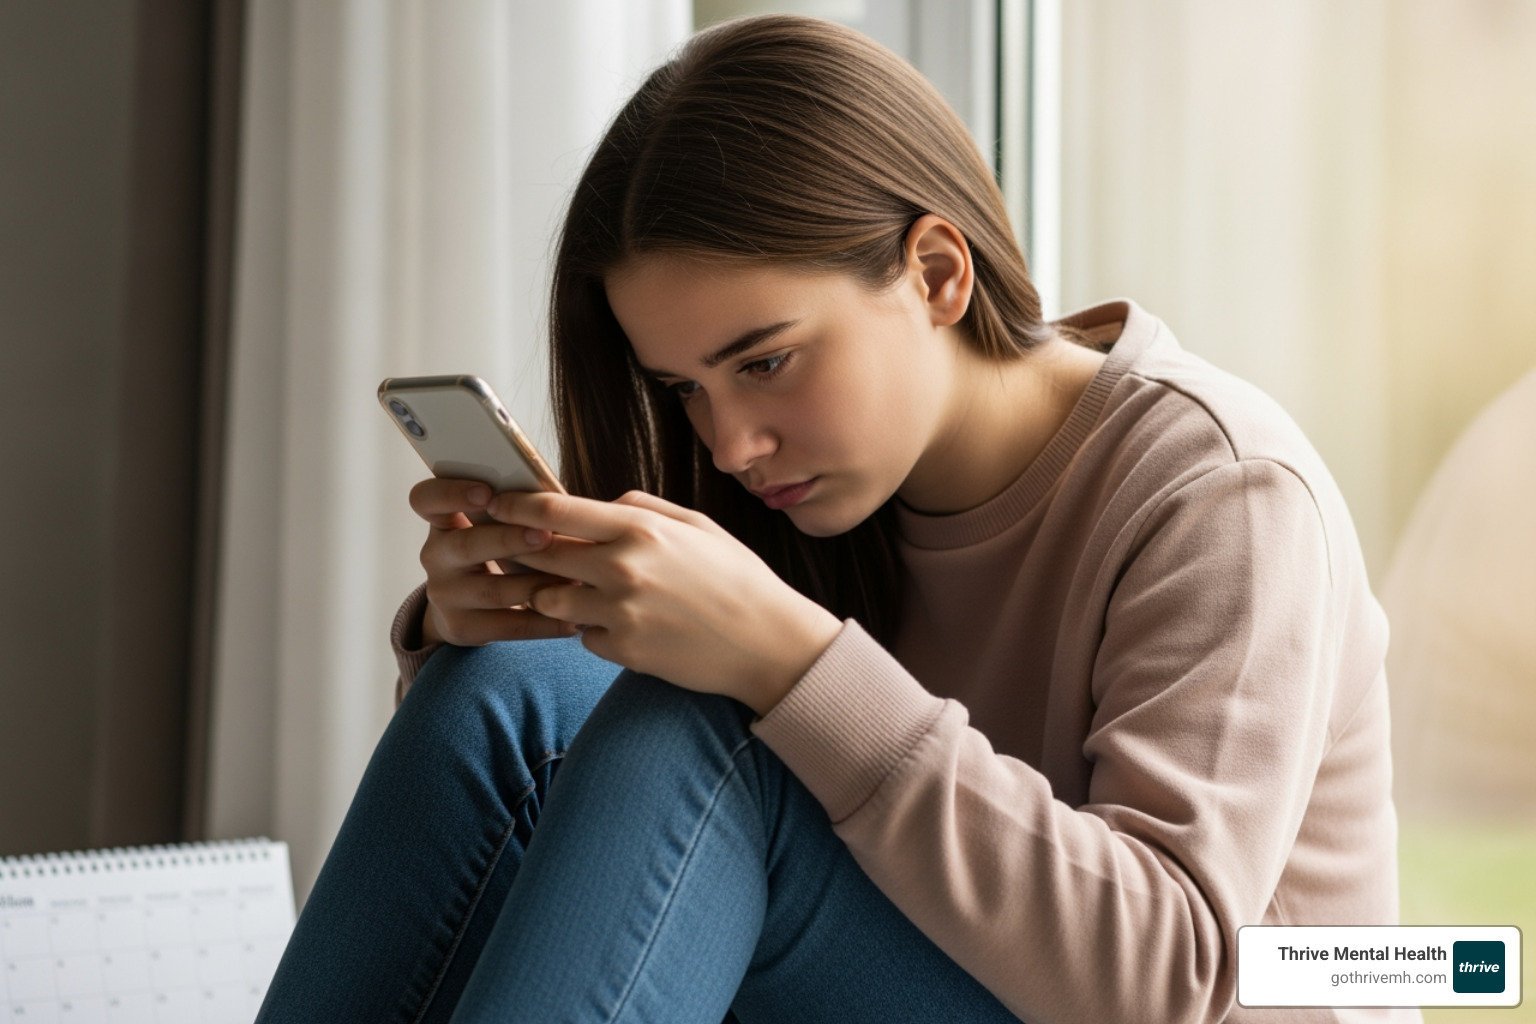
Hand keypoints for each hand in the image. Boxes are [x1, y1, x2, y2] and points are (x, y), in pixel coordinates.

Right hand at [410, 477, 580, 646]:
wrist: (468, 607)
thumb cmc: (495, 549)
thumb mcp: (492, 525)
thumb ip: (512, 510)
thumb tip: (558, 501)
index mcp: (442, 521)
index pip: (426, 499)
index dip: (451, 493)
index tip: (487, 493)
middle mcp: (436, 556)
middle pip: (464, 546)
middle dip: (507, 540)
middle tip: (545, 537)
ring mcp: (444, 594)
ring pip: (490, 590)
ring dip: (535, 585)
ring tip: (573, 580)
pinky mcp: (462, 628)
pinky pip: (507, 626)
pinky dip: (544, 623)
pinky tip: (572, 621)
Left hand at [487, 489, 842, 715]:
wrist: (769, 642)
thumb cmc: (736, 579)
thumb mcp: (696, 524)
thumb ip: (641, 506)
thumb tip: (599, 502)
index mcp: (639, 528)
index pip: (554, 510)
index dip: (515, 505)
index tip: (496, 504)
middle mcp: (621, 567)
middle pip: (539, 553)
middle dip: (524, 551)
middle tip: (520, 550)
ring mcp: (618, 611)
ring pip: (551, 600)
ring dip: (558, 596)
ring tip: (586, 594)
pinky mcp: (622, 650)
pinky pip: (582, 636)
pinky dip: (593, 631)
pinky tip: (626, 626)